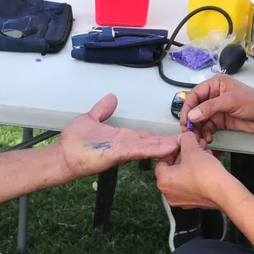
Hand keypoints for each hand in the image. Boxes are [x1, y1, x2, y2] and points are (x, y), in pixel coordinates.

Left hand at [60, 94, 179, 177]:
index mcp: (122, 137)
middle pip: (152, 144)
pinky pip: (139, 150)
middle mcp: (125, 145)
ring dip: (167, 146)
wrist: (62, 156)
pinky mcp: (118, 153)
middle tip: (191, 142)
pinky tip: (168, 147)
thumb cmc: (74, 142)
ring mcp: (123, 150)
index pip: (146, 137)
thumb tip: (111, 97)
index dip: (160, 137)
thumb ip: (102, 110)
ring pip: (150, 147)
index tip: (177, 135)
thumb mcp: (91, 119)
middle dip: (170, 143)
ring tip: (186, 144)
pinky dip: (154, 148)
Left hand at [155, 133, 235, 208]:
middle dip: (185, 155)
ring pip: (184, 175)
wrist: (224, 192)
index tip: (181, 145)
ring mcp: (182, 199)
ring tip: (203, 153)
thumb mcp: (192, 149)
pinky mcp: (194, 201)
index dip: (173, 150)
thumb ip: (185, 139)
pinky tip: (207, 164)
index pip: (162, 161)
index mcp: (163, 182)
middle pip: (174, 168)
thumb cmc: (206, 176)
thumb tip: (184, 137)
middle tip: (194, 147)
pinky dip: (198, 173)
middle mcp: (170, 193)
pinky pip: (192, 183)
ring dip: (193, 162)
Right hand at [181, 75, 253, 142]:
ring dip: (198, 129)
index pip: (195, 95)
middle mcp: (214, 96)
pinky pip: (208, 127)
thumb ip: (210, 108)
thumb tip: (192, 115)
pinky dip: (205, 134)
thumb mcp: (230, 101)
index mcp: (215, 85)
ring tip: (200, 138)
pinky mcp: (221, 121)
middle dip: (192, 121)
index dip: (188, 107)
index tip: (185, 119)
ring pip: (200, 120)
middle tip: (189, 132)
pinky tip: (208, 138)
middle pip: (195, 108)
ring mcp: (217, 109)